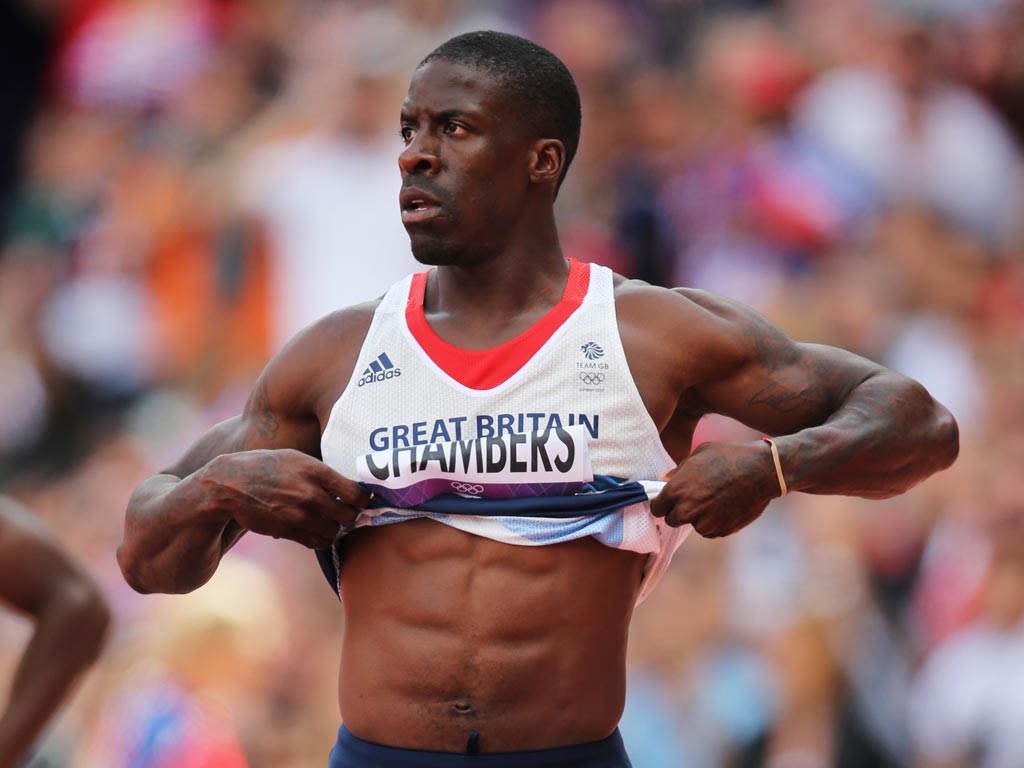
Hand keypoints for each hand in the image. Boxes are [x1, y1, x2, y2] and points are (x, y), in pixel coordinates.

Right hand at [201, 449, 370, 548]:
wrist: (231, 483)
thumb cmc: (268, 466)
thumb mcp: (297, 459)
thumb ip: (323, 473)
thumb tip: (350, 488)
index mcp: (316, 471)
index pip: (357, 493)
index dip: (362, 499)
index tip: (358, 499)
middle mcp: (309, 493)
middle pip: (348, 516)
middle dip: (348, 515)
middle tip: (342, 511)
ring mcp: (297, 514)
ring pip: (333, 532)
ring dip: (333, 528)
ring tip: (325, 519)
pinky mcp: (286, 530)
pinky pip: (316, 542)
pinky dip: (319, 538)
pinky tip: (313, 528)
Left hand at [650, 441, 778, 536]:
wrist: (762, 470)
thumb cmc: (730, 456)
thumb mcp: (699, 454)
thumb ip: (678, 470)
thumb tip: (664, 479)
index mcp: (676, 490)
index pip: (656, 508)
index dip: (663, 504)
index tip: (670, 501)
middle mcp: (687, 509)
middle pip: (672, 520)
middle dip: (679, 512)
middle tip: (695, 499)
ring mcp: (705, 522)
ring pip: (694, 525)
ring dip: (699, 517)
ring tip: (716, 499)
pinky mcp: (722, 530)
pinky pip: (711, 531)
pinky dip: (715, 523)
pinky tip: (726, 506)